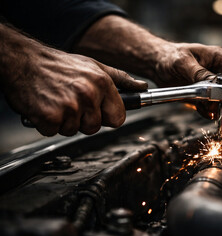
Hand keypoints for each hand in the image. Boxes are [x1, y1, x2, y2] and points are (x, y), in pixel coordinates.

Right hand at [1, 34, 146, 135]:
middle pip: (95, 127)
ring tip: (57, 101)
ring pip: (74, 131)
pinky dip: (48, 124)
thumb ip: (121, 79)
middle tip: (71, 102)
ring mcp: (69, 106)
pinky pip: (55, 132)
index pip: (118, 118)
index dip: (107, 117)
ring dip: (65, 121)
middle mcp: (88, 94)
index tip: (99, 112)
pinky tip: (46, 106)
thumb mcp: (95, 66)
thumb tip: (142, 88)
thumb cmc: (59, 65)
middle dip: (83, 120)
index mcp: (102, 83)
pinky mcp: (50, 116)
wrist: (23, 61)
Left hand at [153, 43, 221, 117]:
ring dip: (221, 108)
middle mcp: (220, 72)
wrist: (156, 64)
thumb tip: (215, 86)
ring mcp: (213, 85)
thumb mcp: (183, 62)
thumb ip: (200, 74)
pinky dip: (210, 112)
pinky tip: (202, 110)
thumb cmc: (169, 56)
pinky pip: (213, 107)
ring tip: (209, 108)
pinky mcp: (204, 95)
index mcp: (220, 59)